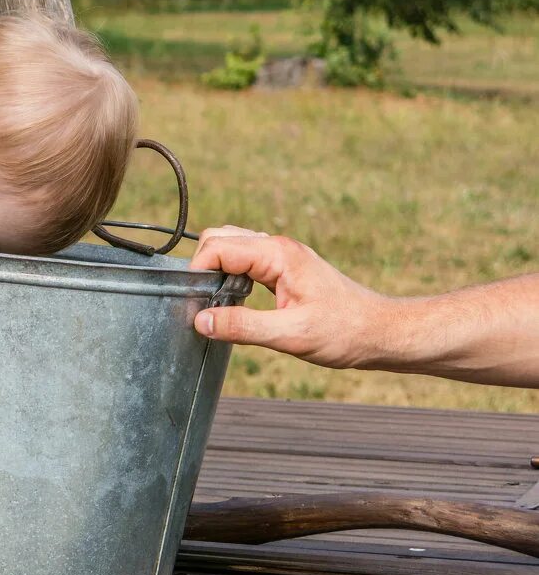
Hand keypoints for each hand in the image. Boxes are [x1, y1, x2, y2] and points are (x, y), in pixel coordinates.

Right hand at [189, 226, 387, 369]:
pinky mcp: (284, 267)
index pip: (217, 247)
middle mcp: (277, 247)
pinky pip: (245, 259)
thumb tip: (201, 321)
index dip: (198, 272)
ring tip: (217, 302)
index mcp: (277, 254)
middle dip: (202, 265)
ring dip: (216, 268)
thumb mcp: (291, 335)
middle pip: (219, 238)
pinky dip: (230, 273)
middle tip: (203, 301)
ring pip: (231, 245)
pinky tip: (235, 299)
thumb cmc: (345, 332)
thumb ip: (243, 326)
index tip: (193, 302)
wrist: (381, 332)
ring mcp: (281, 255)